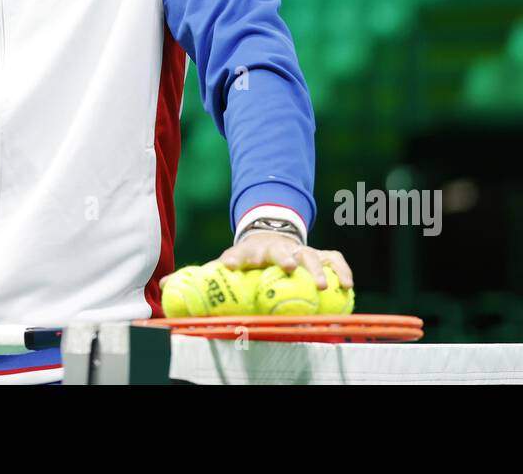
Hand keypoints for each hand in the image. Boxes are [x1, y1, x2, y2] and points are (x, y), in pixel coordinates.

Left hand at [215, 234, 354, 290]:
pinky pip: (333, 258)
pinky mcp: (317, 253)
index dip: (240, 257)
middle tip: (293, 269)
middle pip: (283, 249)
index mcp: (254, 250)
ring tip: (327, 286)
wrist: (268, 234)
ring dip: (320, 267)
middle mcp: (278, 247)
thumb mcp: (230, 259)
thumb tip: (174, 282)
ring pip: (313, 254)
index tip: (234, 264)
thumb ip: (211, 270)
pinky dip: (342, 269)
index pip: (246, 252)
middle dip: (288, 257)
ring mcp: (299, 249)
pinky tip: (348, 286)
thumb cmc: (248, 256)